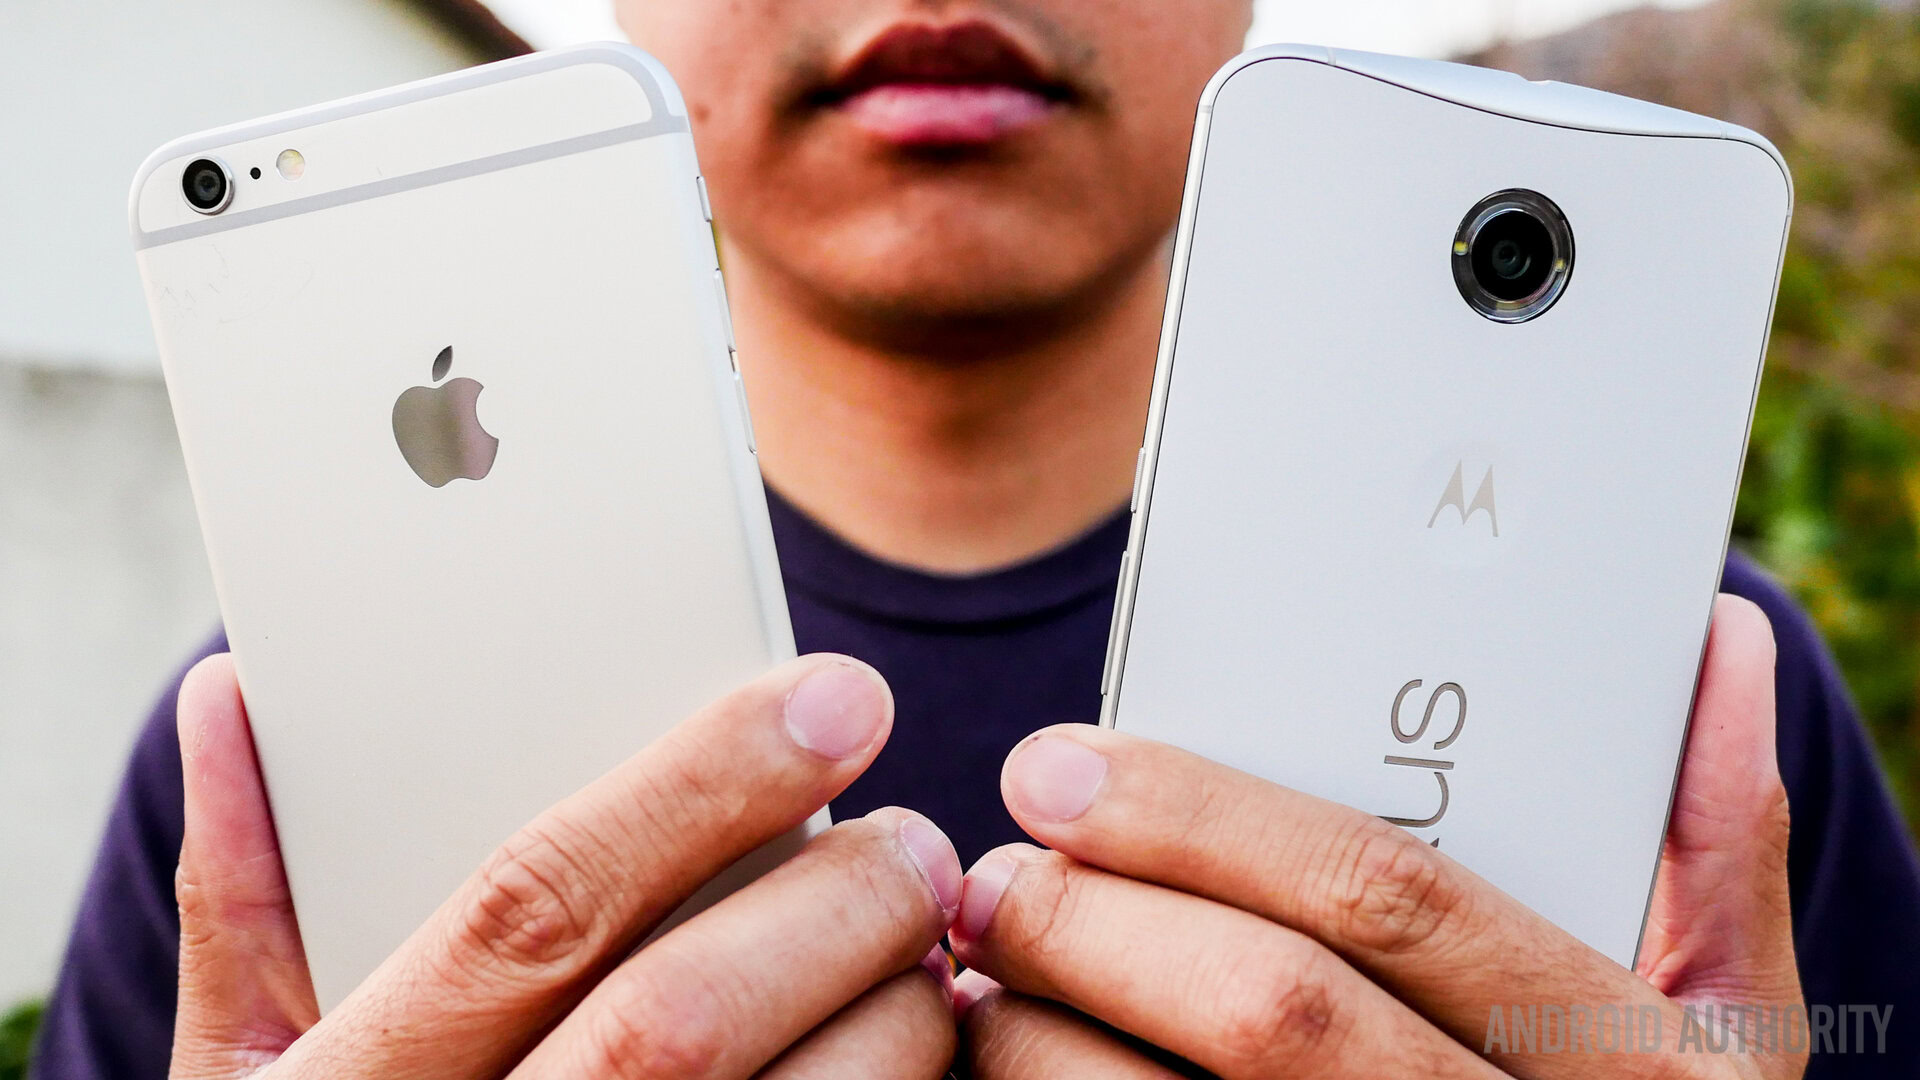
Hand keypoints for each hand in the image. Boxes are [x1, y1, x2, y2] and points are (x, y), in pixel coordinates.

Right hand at [170, 652, 959, 1079]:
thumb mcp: (241, 1071)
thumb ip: (247, 895)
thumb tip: (232, 700)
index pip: (536, 902)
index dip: (698, 785)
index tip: (833, 699)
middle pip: (686, 1017)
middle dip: (836, 906)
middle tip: (913, 842)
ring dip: (897, 1017)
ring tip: (927, 951)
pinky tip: (920, 1052)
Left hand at [952, 595, 1805, 1078]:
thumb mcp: (1736, 1019)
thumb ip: (1719, 842)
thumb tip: (1714, 641)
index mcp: (1610, 1053)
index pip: (1382, 898)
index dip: (1204, 820)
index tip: (1061, 766)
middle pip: (1263, 1008)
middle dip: (1093, 922)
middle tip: (990, 870)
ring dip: (1034, 1036)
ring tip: (981, 969)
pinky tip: (1001, 1055)